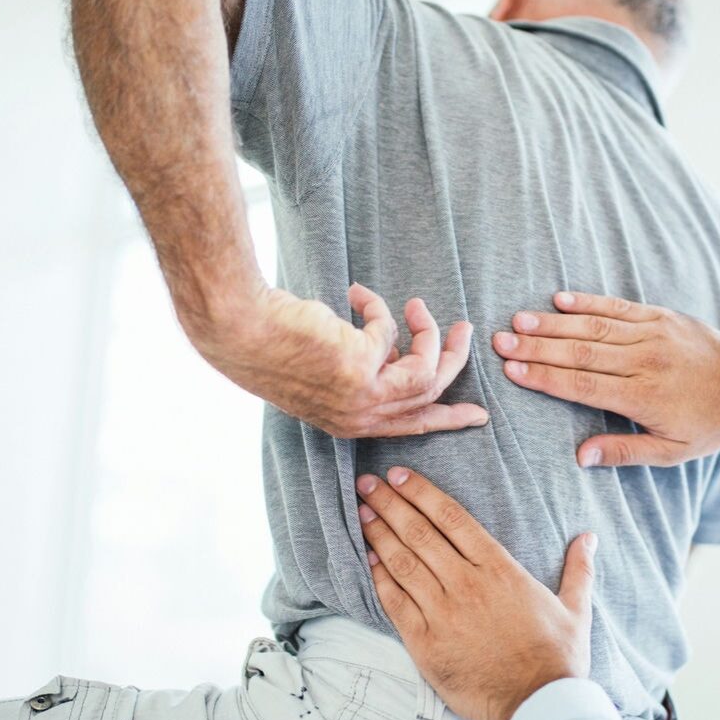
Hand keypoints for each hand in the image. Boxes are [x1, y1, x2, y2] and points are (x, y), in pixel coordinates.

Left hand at [192, 283, 488, 437]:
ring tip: (417, 304)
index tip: (478, 415)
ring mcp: (363, 395)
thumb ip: (366, 371)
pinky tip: (355, 293)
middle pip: (431, 395)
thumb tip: (396, 352)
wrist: (241, 331)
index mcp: (352, 424)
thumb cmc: (275, 345)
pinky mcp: (362, 366)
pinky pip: (390, 331)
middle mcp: (361, 417)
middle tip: (465, 330)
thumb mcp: (329, 371)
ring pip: (426, 368)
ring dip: (429, 332)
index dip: (448, 419)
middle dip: (454, 360)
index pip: (413, 426)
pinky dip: (377, 307)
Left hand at [355, 467, 595, 719]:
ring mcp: (443, 613)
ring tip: (361, 512)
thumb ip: (578, 569)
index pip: (452, 518)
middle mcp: (467, 584)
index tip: (399, 476)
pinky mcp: (425, 643)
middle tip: (367, 483)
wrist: (537, 705)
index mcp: (499, 569)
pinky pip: (395, 602)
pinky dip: (379, 578)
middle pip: (420, 533)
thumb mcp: (575, 608)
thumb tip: (588, 537)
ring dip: (379, 534)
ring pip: (403, 563)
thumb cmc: (557, 658)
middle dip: (390, 504)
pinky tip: (366, 559)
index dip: (422, 493)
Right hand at [492, 292, 719, 466]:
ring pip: (593, 326)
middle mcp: (643, 361)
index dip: (545, 377)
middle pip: (580, 352)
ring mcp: (652, 334)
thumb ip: (623, 452)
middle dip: (536, 347)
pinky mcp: (660, 317)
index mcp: (642, 396)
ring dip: (552, 323)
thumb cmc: (708, 423)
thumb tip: (579, 456)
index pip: (582, 385)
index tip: (512, 370)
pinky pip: (618, 307)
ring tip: (518, 320)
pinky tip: (559, 299)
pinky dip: (587, 302)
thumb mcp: (670, 451)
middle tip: (500, 342)